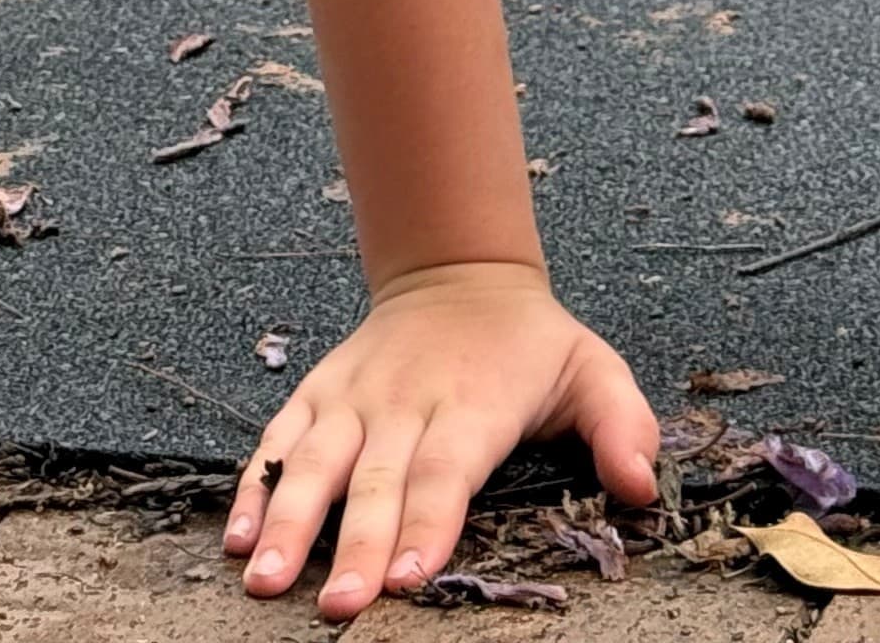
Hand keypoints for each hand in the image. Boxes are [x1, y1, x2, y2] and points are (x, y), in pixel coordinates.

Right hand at [224, 261, 658, 619]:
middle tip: (338, 607)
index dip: (430, 522)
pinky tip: (237, 536)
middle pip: (378, 480)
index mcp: (473, 402)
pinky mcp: (320, 393)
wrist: (457, 272)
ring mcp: (355, 396)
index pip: (448, 469)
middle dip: (356, 545)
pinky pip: (279, 440)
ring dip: (288, 521)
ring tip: (264, 580)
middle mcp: (406, 400)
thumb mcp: (591, 367)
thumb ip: (623, 424)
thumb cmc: (528, 342)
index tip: (412, 577)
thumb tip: (642, 486)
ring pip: (315, 460)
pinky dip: (254, 485)